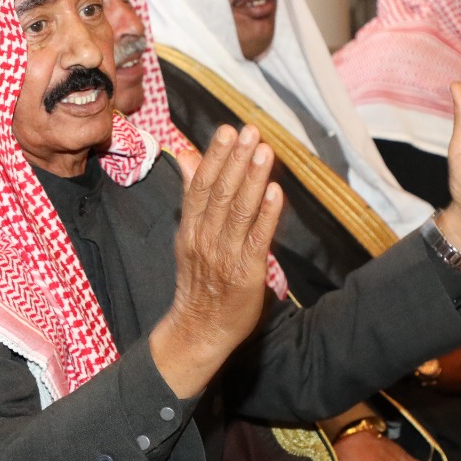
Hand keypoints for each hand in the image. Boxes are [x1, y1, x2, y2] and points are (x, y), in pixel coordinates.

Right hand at [152, 125, 282, 398]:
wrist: (199, 330)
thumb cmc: (199, 280)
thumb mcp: (187, 235)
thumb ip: (191, 195)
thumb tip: (185, 155)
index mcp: (190, 228)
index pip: (200, 186)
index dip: (215, 157)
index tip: (228, 131)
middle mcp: (205, 238)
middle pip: (220, 193)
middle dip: (236, 160)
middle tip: (251, 132)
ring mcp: (224, 255)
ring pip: (238, 211)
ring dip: (252, 179)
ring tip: (265, 152)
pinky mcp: (246, 273)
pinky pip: (257, 239)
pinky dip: (266, 214)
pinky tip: (275, 192)